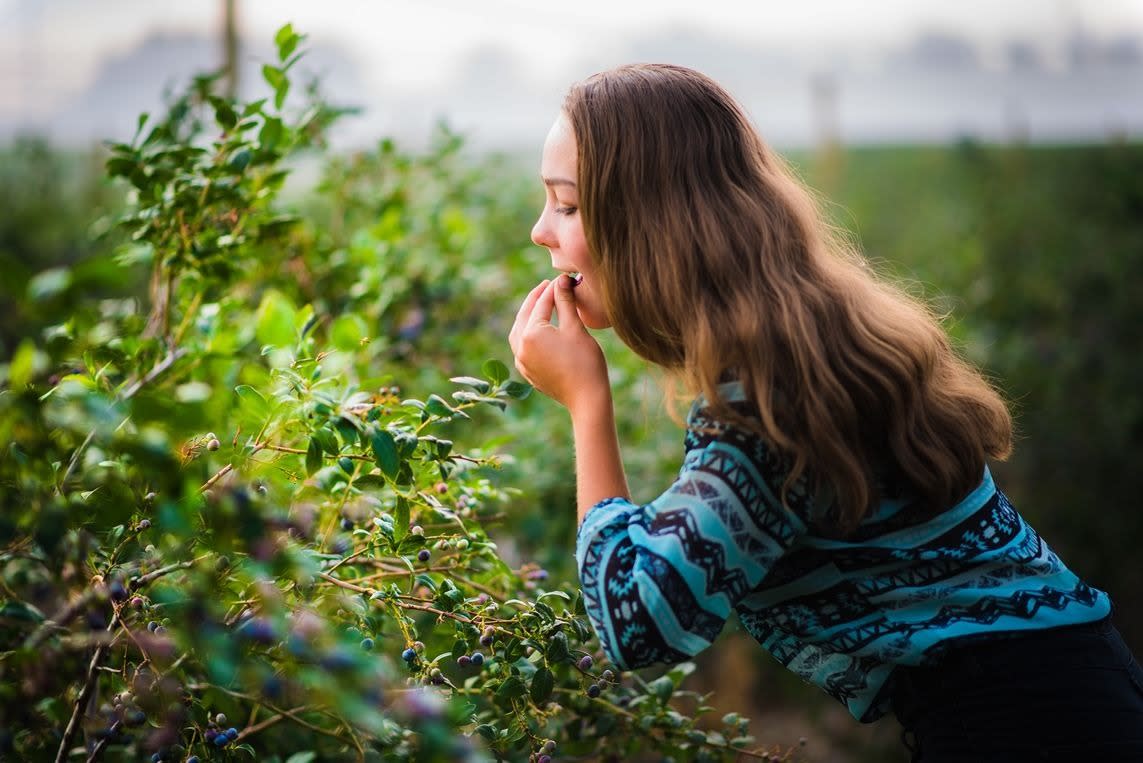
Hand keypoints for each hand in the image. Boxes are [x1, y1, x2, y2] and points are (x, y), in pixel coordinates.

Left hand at [508, 275, 609, 412]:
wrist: (587, 399)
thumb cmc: (585, 362)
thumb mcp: (575, 328)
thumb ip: (565, 302)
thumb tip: (561, 280)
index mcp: (531, 334)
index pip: (541, 304)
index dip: (552, 289)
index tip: (562, 279)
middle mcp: (521, 347)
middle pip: (525, 315)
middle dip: (536, 299)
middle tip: (547, 286)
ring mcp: (522, 361)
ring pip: (518, 331)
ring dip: (527, 315)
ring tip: (539, 304)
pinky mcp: (527, 372)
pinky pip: (521, 346)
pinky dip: (527, 333)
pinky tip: (537, 329)